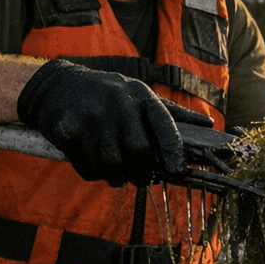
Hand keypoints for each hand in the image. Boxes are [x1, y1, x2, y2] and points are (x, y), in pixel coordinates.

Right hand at [18, 59, 190, 185]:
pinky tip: (91, 160)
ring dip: (116, 176)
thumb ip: (171, 113)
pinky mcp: (66, 128)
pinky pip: (86, 166)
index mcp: (140, 95)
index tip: (178, 172)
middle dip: (142, 172)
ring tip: (114, 171)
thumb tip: (207, 124)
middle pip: (138, 150)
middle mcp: (118, 102)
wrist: (56, 85)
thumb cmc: (107, 94)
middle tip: (140, 178)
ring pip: (112, 164)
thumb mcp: (138, 94)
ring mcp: (91, 115)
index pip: (164, 125)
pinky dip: (91, 171)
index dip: (173, 151)